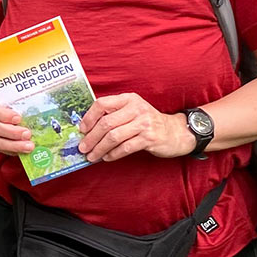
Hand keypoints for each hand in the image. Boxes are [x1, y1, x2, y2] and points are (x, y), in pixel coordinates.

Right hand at [0, 98, 33, 156]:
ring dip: (14, 145)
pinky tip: (25, 151)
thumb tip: (38, 94)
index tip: (18, 118)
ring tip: (29, 146)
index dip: (4, 114)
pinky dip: (14, 151)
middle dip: (12, 133)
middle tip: (27, 134)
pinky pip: (2, 150)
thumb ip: (18, 96)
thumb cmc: (4, 103)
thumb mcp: (8, 97)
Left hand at [77, 93, 195, 161]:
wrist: (176, 132)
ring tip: (92, 156)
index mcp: (128, 99)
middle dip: (91, 137)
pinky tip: (106, 158)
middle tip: (82, 148)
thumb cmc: (148, 122)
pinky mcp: (149, 138)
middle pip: (106, 123)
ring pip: (114, 137)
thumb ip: (114, 114)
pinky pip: (125, 148)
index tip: (81, 130)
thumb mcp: (133, 111)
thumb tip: (87, 128)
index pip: (102, 104)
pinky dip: (113, 154)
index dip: (89, 117)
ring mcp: (144, 123)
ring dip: (99, 148)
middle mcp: (136, 108)